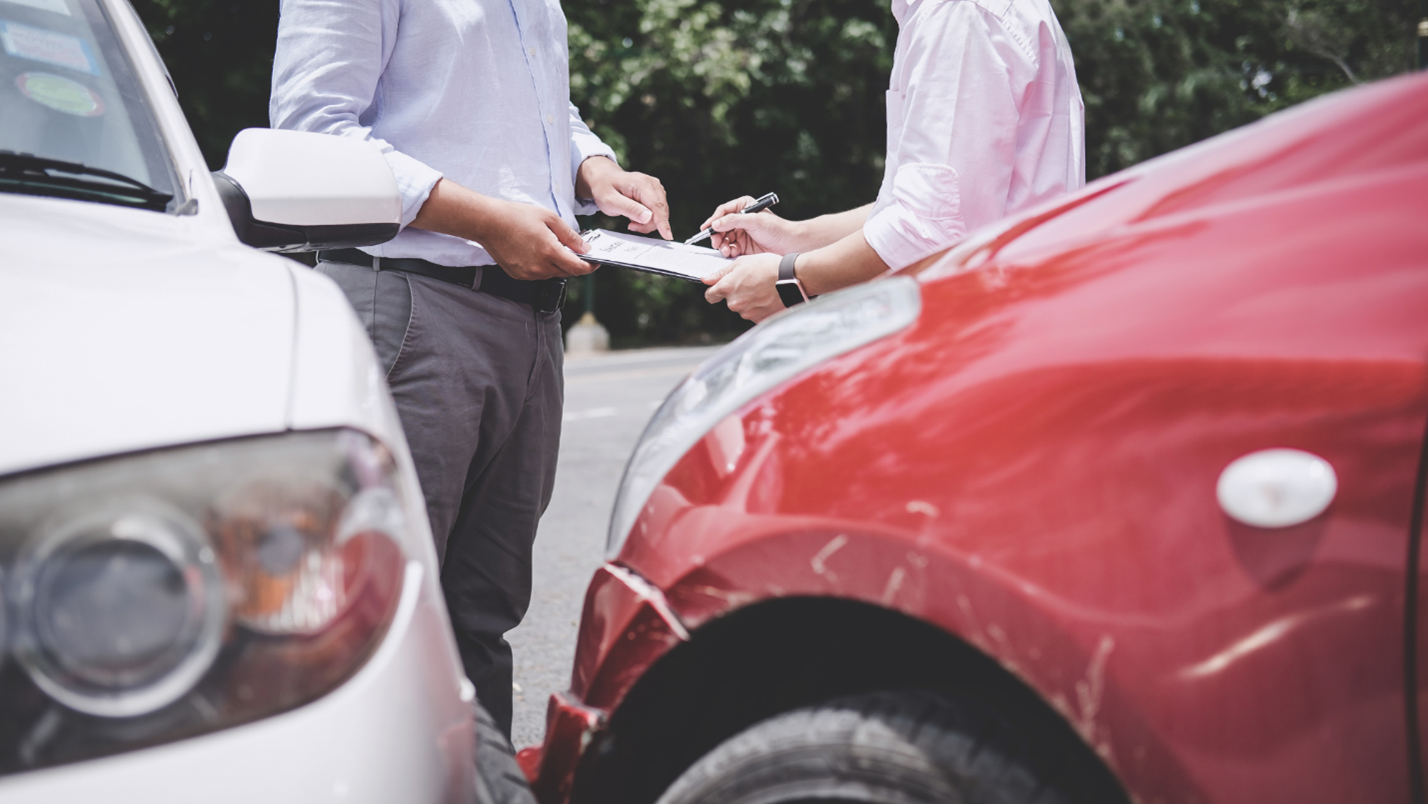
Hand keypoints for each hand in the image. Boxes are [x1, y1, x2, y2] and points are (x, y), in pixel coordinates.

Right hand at [410, 178, 592, 279]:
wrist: (488, 222)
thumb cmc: (516, 216)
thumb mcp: (549, 218)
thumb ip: (570, 235)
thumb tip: (585, 248)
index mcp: (549, 251)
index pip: (577, 268)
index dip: (590, 267)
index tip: (595, 263)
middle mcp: (539, 267)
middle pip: (566, 272)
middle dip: (574, 263)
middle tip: (574, 249)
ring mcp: (528, 273)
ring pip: (552, 274)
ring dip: (558, 264)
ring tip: (552, 246)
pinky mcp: (518, 275)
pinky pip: (538, 274)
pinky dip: (543, 266)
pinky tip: (537, 251)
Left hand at [577, 156, 672, 239]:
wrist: (604, 179)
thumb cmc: (605, 189)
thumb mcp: (610, 201)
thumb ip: (629, 209)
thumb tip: (648, 217)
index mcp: (642, 183)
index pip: (657, 206)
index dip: (662, 222)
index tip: (667, 235)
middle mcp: (652, 184)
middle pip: (660, 212)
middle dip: (647, 224)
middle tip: (631, 225)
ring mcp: (656, 188)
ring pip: (660, 214)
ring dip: (647, 222)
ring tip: (631, 219)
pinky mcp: (656, 194)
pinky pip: (658, 212)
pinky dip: (648, 219)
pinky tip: (636, 216)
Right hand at [701, 196, 799, 257]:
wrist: (789, 245)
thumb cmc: (776, 229)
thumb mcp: (754, 221)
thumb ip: (733, 221)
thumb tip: (715, 224)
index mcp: (743, 206)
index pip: (723, 212)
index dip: (713, 220)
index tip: (705, 229)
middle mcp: (741, 218)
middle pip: (720, 226)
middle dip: (717, 236)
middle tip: (717, 244)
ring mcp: (741, 232)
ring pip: (724, 238)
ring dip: (722, 245)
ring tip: (726, 251)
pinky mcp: (743, 245)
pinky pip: (730, 248)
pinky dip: (728, 251)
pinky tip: (732, 253)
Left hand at [703, 253, 783, 322]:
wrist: (790, 279)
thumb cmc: (768, 268)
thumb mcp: (742, 262)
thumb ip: (721, 273)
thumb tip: (706, 279)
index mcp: (727, 288)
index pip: (710, 296)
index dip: (714, 292)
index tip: (717, 290)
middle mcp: (734, 303)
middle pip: (729, 302)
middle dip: (736, 294)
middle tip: (750, 283)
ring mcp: (747, 313)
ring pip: (742, 308)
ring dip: (748, 301)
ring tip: (761, 289)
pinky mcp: (759, 319)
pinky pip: (754, 314)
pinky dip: (759, 308)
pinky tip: (767, 297)